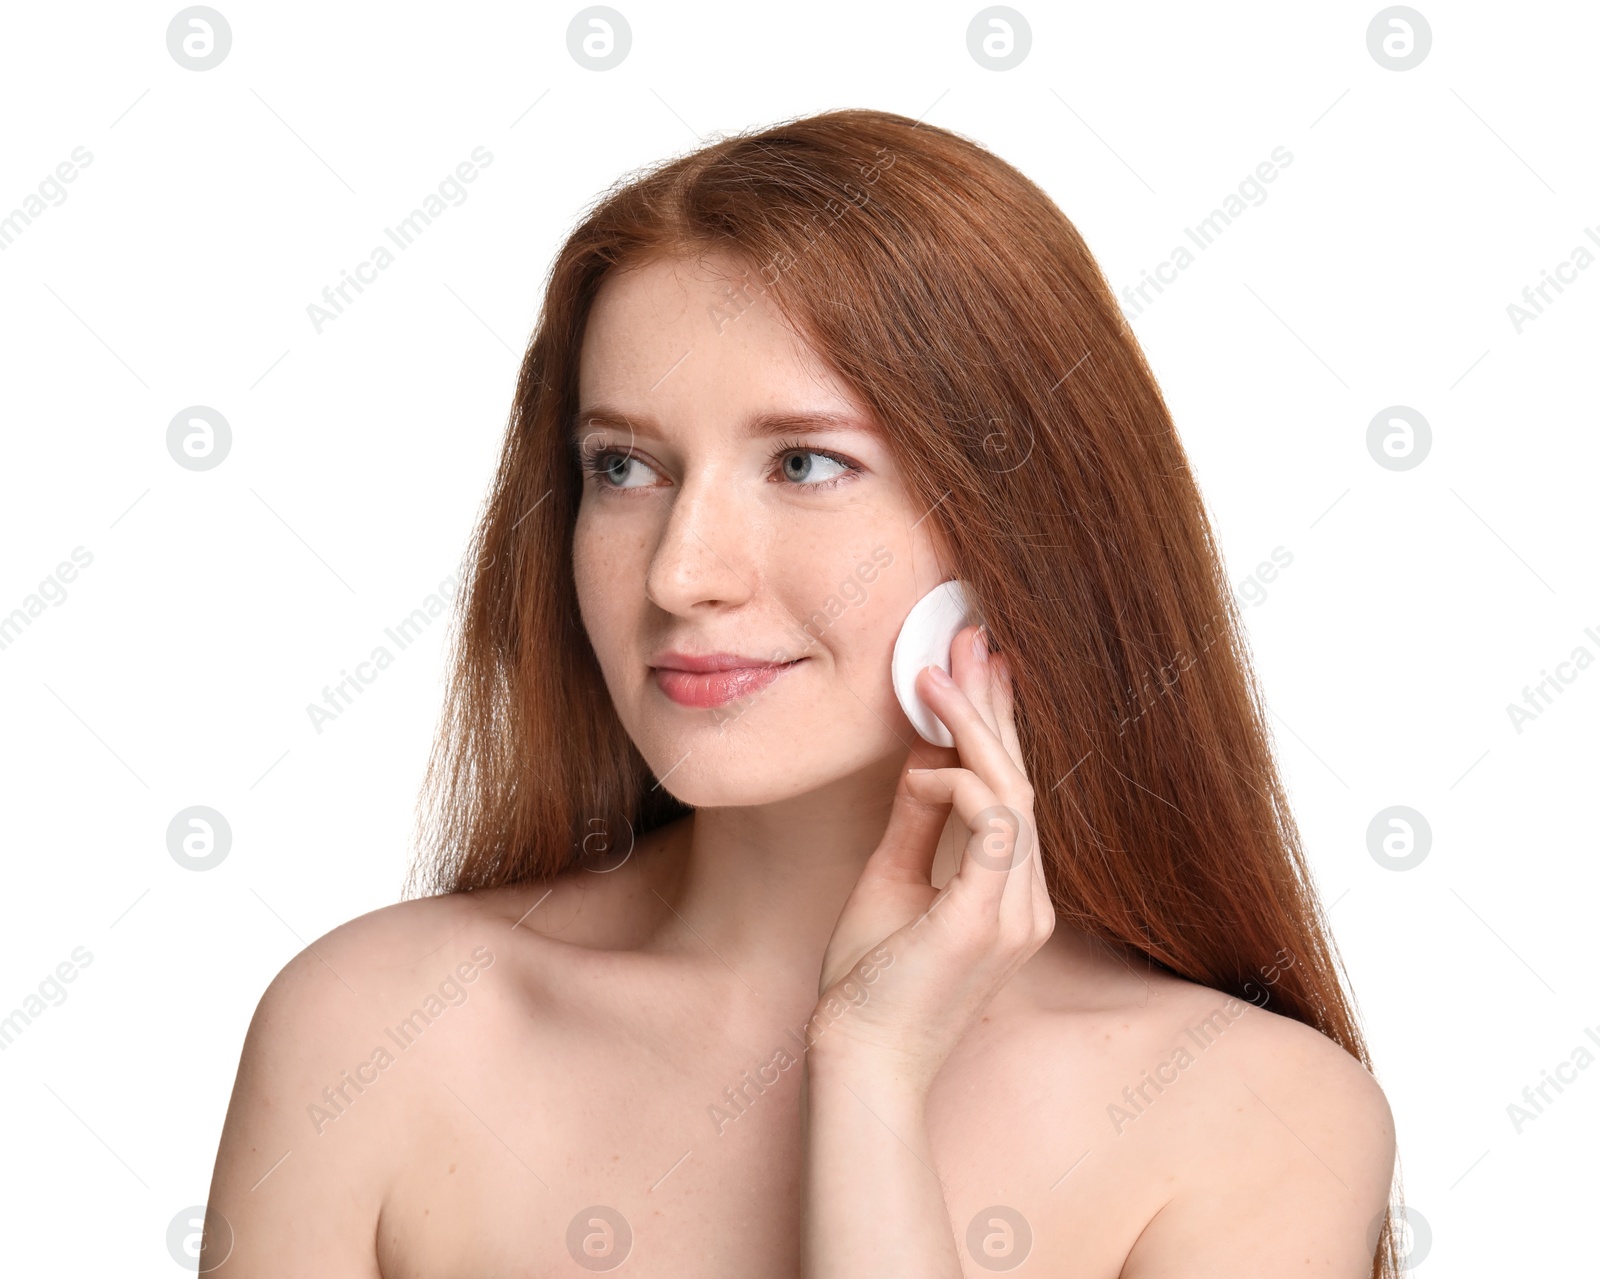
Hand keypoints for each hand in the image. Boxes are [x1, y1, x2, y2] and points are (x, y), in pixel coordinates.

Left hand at [810, 624, 1053, 1095]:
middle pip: (1021, 780)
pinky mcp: (987, 919)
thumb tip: (924, 762)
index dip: (997, 728)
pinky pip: (993, 824)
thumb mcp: (890, 883)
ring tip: (934, 673)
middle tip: (972, 638)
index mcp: (1010, 896)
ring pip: (1012, 791)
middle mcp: (1028, 901)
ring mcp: (1017, 912)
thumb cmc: (869, 987)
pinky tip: (925, 769)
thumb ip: (915, 824)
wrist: (859, 1062)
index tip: (977, 668)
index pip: (1011, 795)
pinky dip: (959, 784)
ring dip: (973, 725)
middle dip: (994, 705)